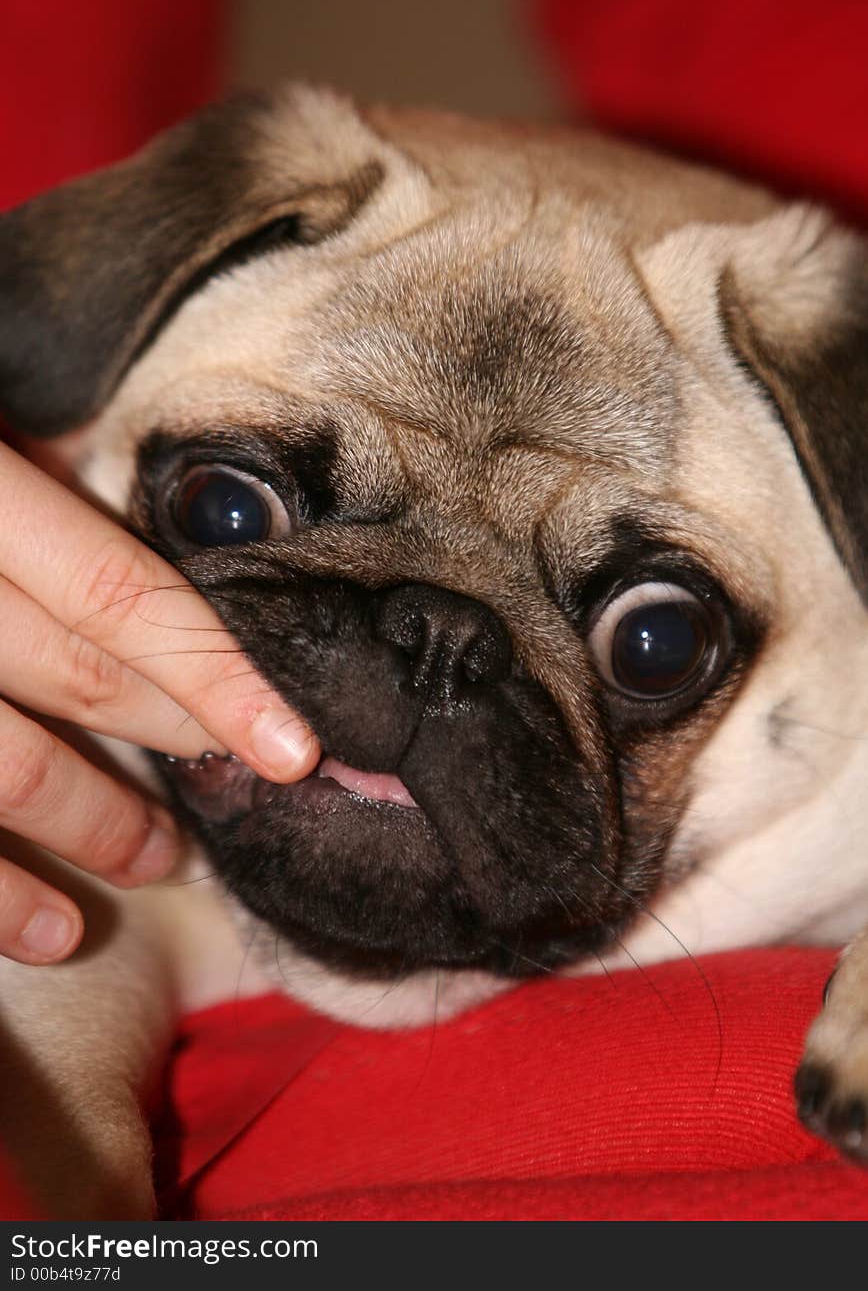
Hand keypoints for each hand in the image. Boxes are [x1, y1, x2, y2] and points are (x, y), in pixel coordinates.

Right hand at [0, 442, 319, 964]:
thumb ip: (29, 481)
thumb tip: (131, 531)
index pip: (117, 594)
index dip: (215, 675)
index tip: (295, 745)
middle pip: (74, 676)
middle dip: (175, 742)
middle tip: (243, 792)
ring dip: (92, 826)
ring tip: (161, 861)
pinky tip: (43, 930)